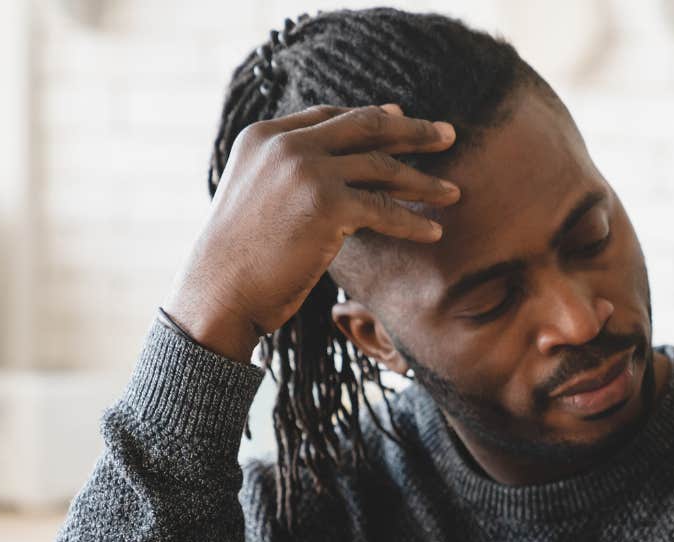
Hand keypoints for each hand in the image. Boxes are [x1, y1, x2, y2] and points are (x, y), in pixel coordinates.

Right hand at [164, 103, 461, 359]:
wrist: (219, 294)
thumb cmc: (240, 260)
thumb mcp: (256, 198)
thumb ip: (287, 174)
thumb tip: (338, 173)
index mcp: (264, 135)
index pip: (329, 116)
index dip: (371, 117)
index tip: (402, 119)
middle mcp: (285, 144)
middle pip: (364, 126)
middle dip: (412, 131)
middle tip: (448, 135)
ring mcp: (306, 170)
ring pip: (381, 167)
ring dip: (423, 180)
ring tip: (453, 192)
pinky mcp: (327, 204)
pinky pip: (384, 209)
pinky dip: (413, 221)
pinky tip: (433, 231)